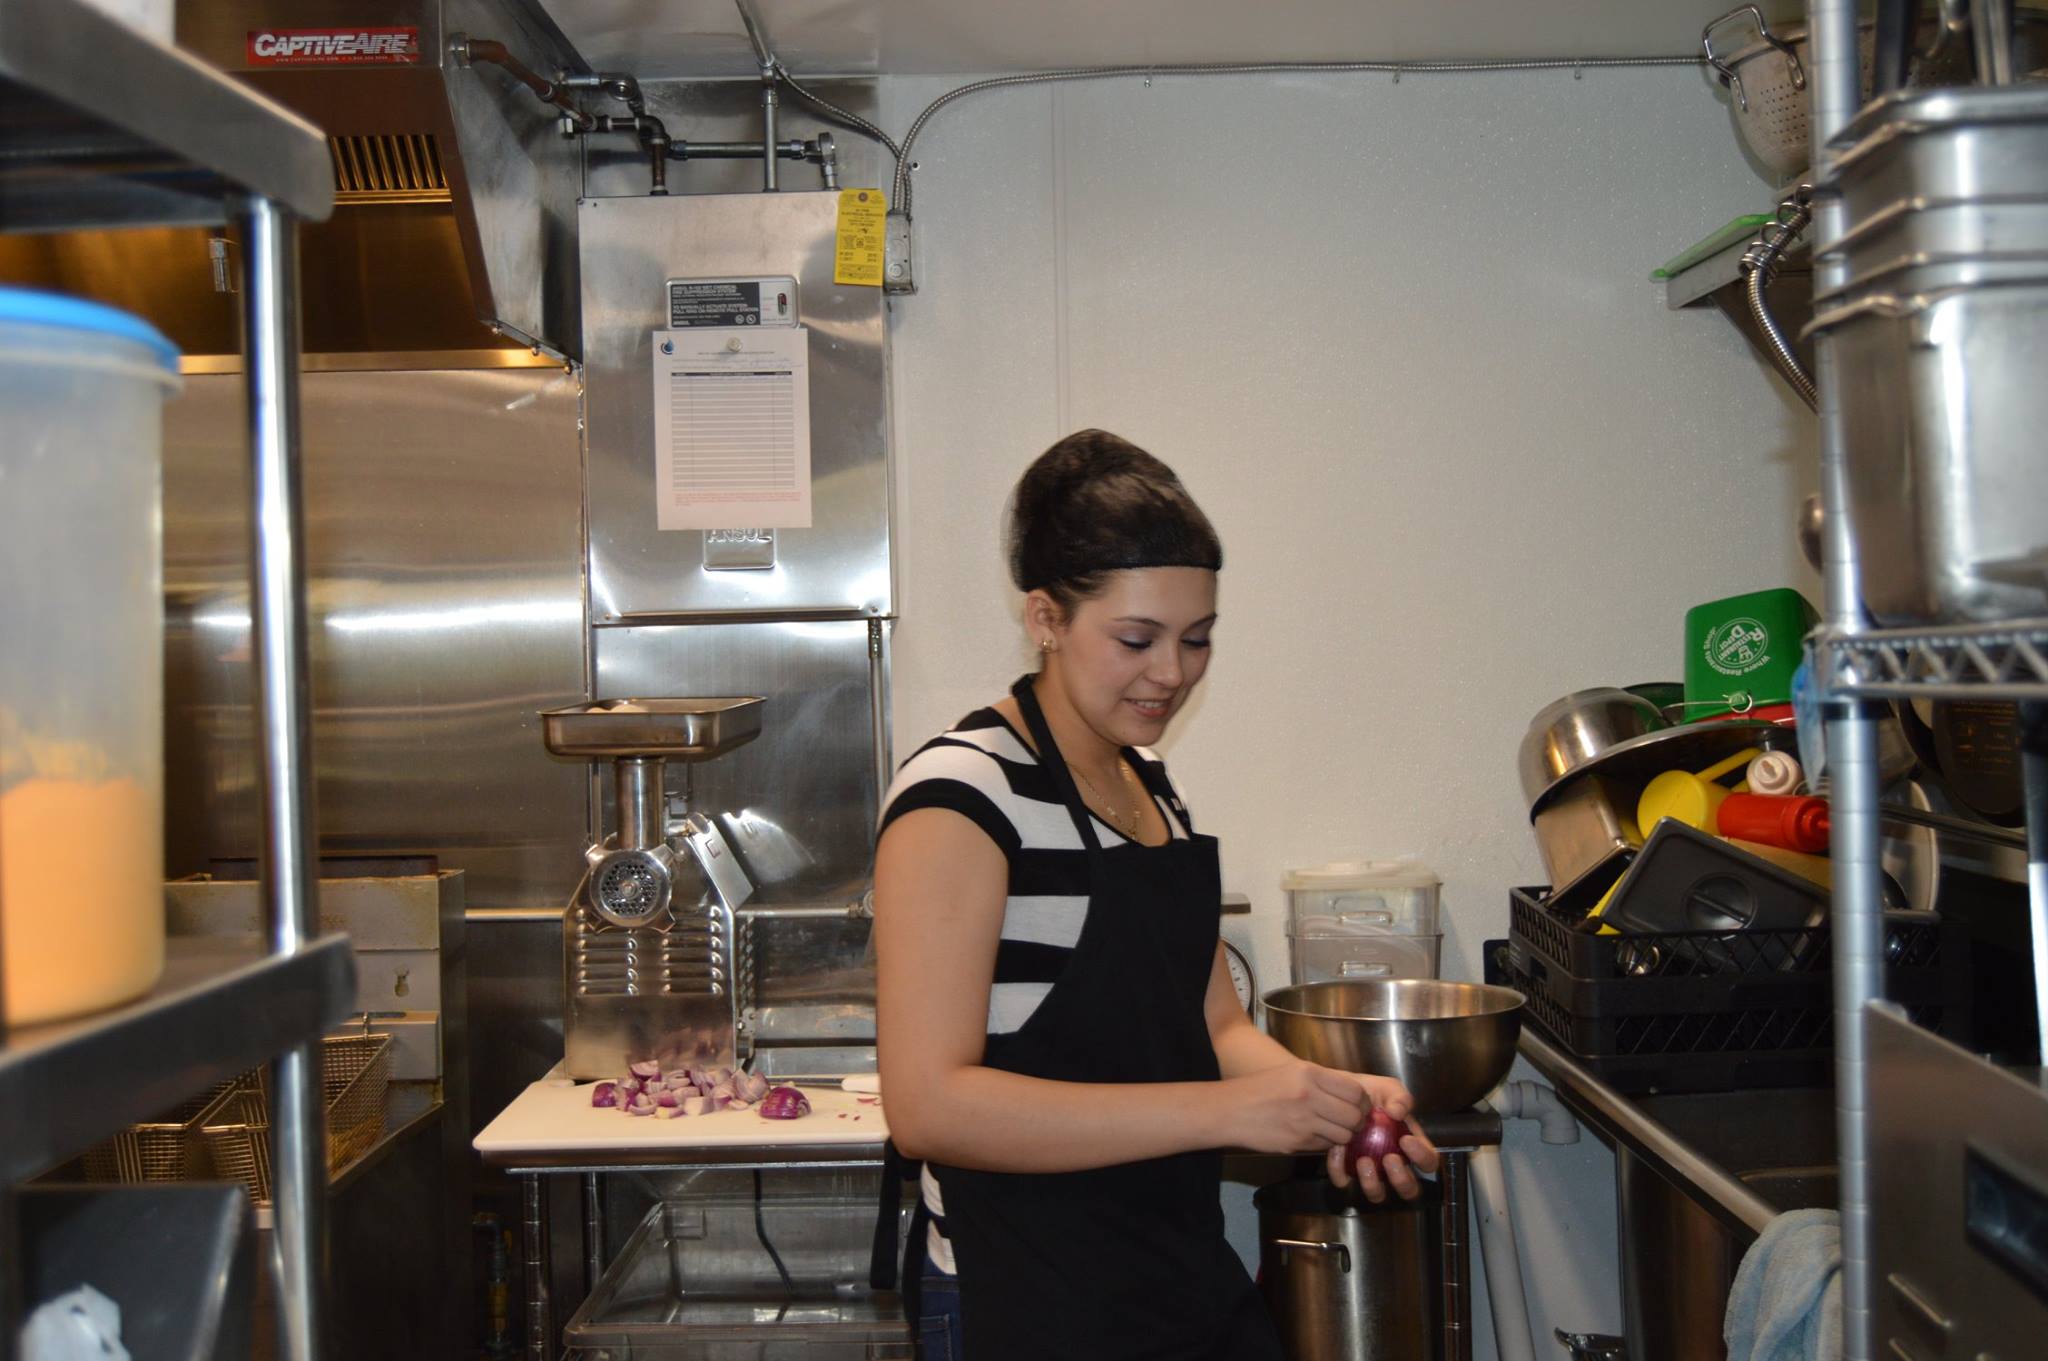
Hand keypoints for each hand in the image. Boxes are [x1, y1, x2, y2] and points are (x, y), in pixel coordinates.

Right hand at [1219, 1060, 1366, 1154]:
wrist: (1230, 1111)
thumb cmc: (1262, 1089)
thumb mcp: (1293, 1072)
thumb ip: (1324, 1081)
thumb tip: (1355, 1095)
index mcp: (1309, 1073)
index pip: (1355, 1091)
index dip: (1362, 1102)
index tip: (1359, 1106)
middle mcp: (1309, 1096)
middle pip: (1354, 1115)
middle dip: (1357, 1121)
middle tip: (1350, 1121)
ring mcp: (1303, 1122)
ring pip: (1344, 1135)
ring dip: (1343, 1135)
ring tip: (1331, 1128)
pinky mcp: (1297, 1143)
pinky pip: (1325, 1146)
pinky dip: (1325, 1143)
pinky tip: (1313, 1134)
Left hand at [1323, 1075, 1441, 1203]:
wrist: (1336, 1093)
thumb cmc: (1369, 1093)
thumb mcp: (1388, 1088)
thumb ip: (1400, 1097)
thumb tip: (1399, 1113)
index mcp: (1410, 1145)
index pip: (1429, 1162)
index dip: (1423, 1157)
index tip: (1406, 1140)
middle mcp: (1393, 1164)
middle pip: (1409, 1189)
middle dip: (1401, 1179)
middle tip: (1389, 1158)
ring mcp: (1370, 1171)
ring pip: (1377, 1195)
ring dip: (1372, 1183)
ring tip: (1363, 1160)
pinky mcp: (1345, 1171)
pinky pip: (1344, 1181)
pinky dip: (1340, 1170)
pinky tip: (1336, 1149)